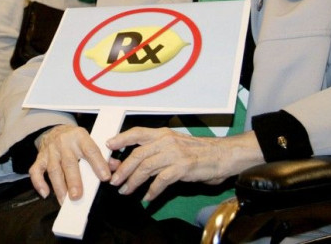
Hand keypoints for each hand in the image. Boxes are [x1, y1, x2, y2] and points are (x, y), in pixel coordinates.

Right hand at [29, 125, 110, 202]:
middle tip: (77, 196)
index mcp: (79, 137)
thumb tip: (115, 166)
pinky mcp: (40, 158)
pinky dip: (39, 182)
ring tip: (65, 201)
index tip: (105, 177)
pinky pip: (36, 170)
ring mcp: (50, 151)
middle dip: (73, 180)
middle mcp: (64, 143)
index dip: (98, 163)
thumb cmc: (75, 139)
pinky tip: (45, 193)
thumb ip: (103, 155)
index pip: (90, 150)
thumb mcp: (89, 141)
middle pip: (69, 162)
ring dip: (59, 186)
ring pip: (53, 169)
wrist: (55, 129)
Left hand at [106, 127, 262, 201]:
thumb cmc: (198, 151)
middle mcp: (166, 141)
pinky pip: (161, 181)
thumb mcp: (174, 144)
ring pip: (146, 168)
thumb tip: (134, 161)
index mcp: (162, 133)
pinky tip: (147, 197)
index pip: (137, 132)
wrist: (222, 154)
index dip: (121, 138)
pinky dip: (152, 190)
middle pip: (137, 154)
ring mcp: (174, 154)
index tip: (108, 146)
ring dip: (133, 181)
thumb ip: (155, 150)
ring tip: (125, 191)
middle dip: (123, 169)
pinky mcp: (182, 168)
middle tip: (114, 180)